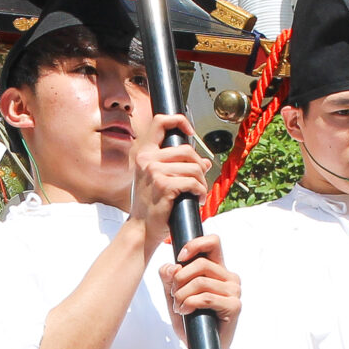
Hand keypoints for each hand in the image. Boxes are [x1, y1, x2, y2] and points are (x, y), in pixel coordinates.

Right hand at [129, 116, 208, 243]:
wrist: (142, 228)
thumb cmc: (151, 206)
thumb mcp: (159, 180)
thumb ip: (177, 166)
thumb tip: (206, 161)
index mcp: (144, 154)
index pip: (160, 122)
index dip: (179, 120)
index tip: (190, 132)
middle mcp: (147, 159)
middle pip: (187, 149)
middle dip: (199, 165)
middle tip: (199, 180)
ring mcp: (154, 171)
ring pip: (194, 167)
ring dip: (202, 182)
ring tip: (199, 193)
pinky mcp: (164, 185)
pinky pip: (193, 182)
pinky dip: (200, 191)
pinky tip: (197, 199)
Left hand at [162, 232, 240, 348]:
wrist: (203, 348)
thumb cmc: (191, 321)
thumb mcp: (174, 297)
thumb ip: (169, 279)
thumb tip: (170, 266)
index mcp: (218, 269)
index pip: (213, 242)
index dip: (195, 244)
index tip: (179, 257)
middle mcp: (229, 277)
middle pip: (200, 263)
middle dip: (179, 279)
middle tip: (174, 294)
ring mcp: (234, 291)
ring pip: (201, 281)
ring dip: (182, 295)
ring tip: (178, 306)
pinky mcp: (235, 306)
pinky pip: (206, 297)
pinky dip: (190, 303)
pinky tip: (185, 311)